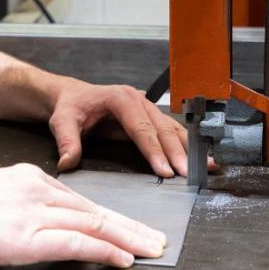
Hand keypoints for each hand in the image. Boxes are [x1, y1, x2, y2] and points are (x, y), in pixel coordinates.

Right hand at [0, 164, 167, 267]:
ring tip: (150, 249)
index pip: (79, 198)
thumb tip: (34, 215)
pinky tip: (122, 258)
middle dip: (130, 225)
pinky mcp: (27, 236)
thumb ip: (17, 199)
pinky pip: (76, 243)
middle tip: (157, 238)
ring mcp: (33, 212)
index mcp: (27, 176)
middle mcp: (36, 188)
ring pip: (93, 224)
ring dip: (127, 238)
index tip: (129, 225)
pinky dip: (104, 251)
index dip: (109, 215)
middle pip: (94, 209)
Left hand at [47, 77, 191, 176]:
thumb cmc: (70, 107)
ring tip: (206, 166)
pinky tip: (200, 158)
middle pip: (161, 129)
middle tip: (188, 173)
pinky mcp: (151, 117)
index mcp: (120, 98)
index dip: (154, 150)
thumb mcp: (62, 121)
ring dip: (188, 148)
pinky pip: (171, 131)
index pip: (141, 128)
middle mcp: (138, 100)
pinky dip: (186, 145)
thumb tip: (67, 162)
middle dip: (176, 152)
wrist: (72, 96)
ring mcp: (147, 108)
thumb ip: (67, 141)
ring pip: (172, 129)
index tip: (165, 170)